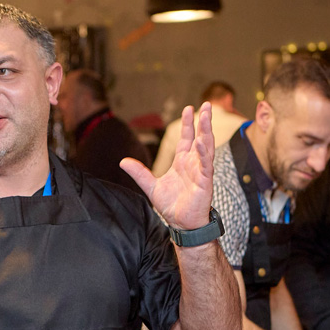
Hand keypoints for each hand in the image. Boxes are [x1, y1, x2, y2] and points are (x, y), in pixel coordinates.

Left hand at [121, 102, 213, 230]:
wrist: (181, 224)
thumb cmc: (171, 206)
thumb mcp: (151, 186)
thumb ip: (139, 172)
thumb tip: (122, 161)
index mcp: (183, 162)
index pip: (187, 138)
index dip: (188, 124)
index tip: (188, 108)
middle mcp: (194, 164)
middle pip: (201, 138)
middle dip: (203, 122)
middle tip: (206, 105)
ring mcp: (201, 172)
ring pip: (206, 147)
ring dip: (207, 131)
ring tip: (206, 116)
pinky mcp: (205, 182)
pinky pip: (206, 165)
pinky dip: (204, 153)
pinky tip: (202, 142)